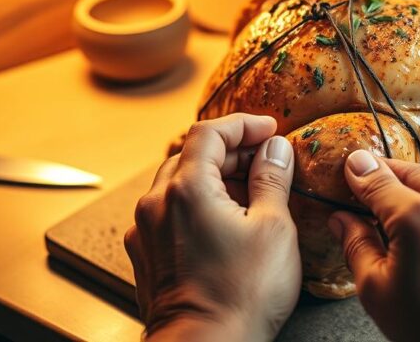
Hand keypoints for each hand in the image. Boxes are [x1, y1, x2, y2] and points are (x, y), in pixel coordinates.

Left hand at [125, 114, 300, 340]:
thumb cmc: (241, 294)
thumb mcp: (273, 227)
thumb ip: (272, 179)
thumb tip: (274, 148)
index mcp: (186, 188)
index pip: (208, 133)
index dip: (242, 124)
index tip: (269, 129)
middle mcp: (156, 204)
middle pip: (190, 156)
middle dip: (230, 151)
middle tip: (265, 160)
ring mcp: (145, 232)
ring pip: (176, 185)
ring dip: (211, 178)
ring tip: (248, 193)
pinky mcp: (145, 256)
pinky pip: (168, 214)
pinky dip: (195, 205)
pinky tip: (222, 223)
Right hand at [329, 151, 419, 341]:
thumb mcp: (378, 292)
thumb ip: (356, 245)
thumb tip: (341, 218)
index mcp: (419, 216)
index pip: (377, 178)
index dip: (358, 172)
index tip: (348, 167)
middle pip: (409, 174)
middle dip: (387, 182)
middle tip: (367, 197)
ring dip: (418, 196)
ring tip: (403, 227)